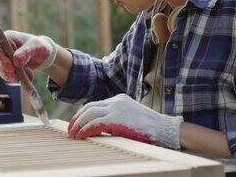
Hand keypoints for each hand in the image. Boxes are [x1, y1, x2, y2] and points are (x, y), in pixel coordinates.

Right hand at [0, 30, 56, 81]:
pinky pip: (5, 75)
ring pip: (0, 70)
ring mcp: (1, 57)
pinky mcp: (4, 67)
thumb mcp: (36, 47)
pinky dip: (15, 79)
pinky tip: (27, 77)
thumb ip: (27, 52)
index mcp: (7, 37)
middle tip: (19, 77)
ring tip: (29, 75)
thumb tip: (16, 61)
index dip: (0, 59)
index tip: (11, 69)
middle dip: (7, 71)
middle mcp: (1, 47)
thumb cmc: (39, 46)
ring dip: (13, 76)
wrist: (42, 55)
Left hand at [68, 94, 182, 148]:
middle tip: (70, 129)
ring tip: (72, 134)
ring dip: (78, 125)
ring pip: (89, 114)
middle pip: (89, 107)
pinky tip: (80, 136)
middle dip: (77, 118)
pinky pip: (94, 124)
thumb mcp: (130, 118)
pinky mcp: (116, 120)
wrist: (165, 129)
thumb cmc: (150, 128)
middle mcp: (116, 101)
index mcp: (119, 99)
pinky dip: (85, 130)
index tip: (77, 123)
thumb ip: (116, 118)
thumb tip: (101, 127)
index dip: (83, 114)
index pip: (95, 104)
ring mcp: (116, 109)